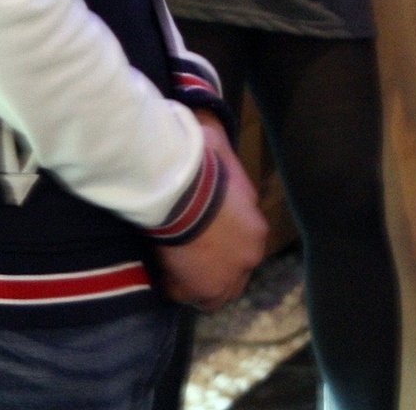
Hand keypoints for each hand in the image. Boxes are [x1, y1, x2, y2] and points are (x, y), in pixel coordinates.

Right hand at [157, 116, 265, 310]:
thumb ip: (219, 150)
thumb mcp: (218, 149)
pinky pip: (185, 297)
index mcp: (256, 229)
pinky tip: (159, 272)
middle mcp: (249, 258)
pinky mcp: (201, 290)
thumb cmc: (200, 165)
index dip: (221, 246)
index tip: (201, 239)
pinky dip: (172, 287)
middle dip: (211, 269)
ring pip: (213, 293)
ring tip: (171, 269)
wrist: (182, 187)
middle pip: (231, 276)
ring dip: (194, 283)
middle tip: (185, 257)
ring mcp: (227, 277)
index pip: (243, 247)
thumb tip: (208, 119)